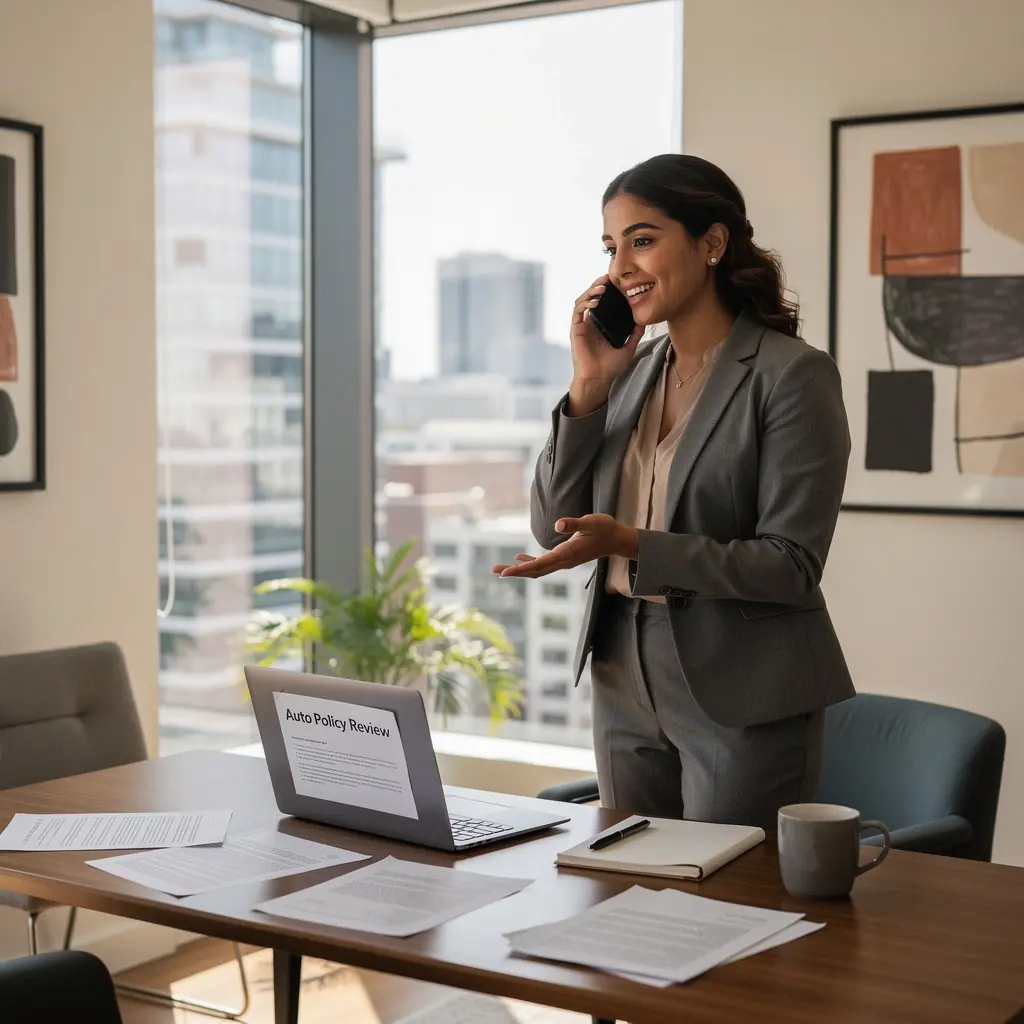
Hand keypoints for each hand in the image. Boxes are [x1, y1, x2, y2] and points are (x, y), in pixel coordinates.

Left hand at [491, 515, 638, 578]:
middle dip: (514, 571)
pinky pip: (543, 564)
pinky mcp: (564, 558)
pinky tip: (518, 558)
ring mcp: (563, 561)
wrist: (616, 539)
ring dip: (519, 569)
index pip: (540, 564)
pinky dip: (529, 563)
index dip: (521, 568)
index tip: (505, 572)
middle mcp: (563, 562)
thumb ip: (574, 523)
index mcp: (567, 555)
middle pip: (534, 571)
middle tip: (494, 570)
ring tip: (499, 569)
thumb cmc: (604, 528)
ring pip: (537, 569)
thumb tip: (558, 524)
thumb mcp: (591, 521)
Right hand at [569, 276, 644, 395]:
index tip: (616, 281)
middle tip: (608, 276)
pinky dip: (585, 303)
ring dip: (591, 291)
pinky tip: (596, 302)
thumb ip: (635, 334)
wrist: (599, 379)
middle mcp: (590, 323)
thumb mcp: (628, 347)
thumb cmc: (610, 367)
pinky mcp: (576, 330)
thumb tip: (644, 320)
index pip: (602, 301)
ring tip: (602, 287)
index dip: (607, 289)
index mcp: (600, 324)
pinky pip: (577, 311)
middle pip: (591, 297)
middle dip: (598, 284)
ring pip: (582, 300)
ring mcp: (582, 325)